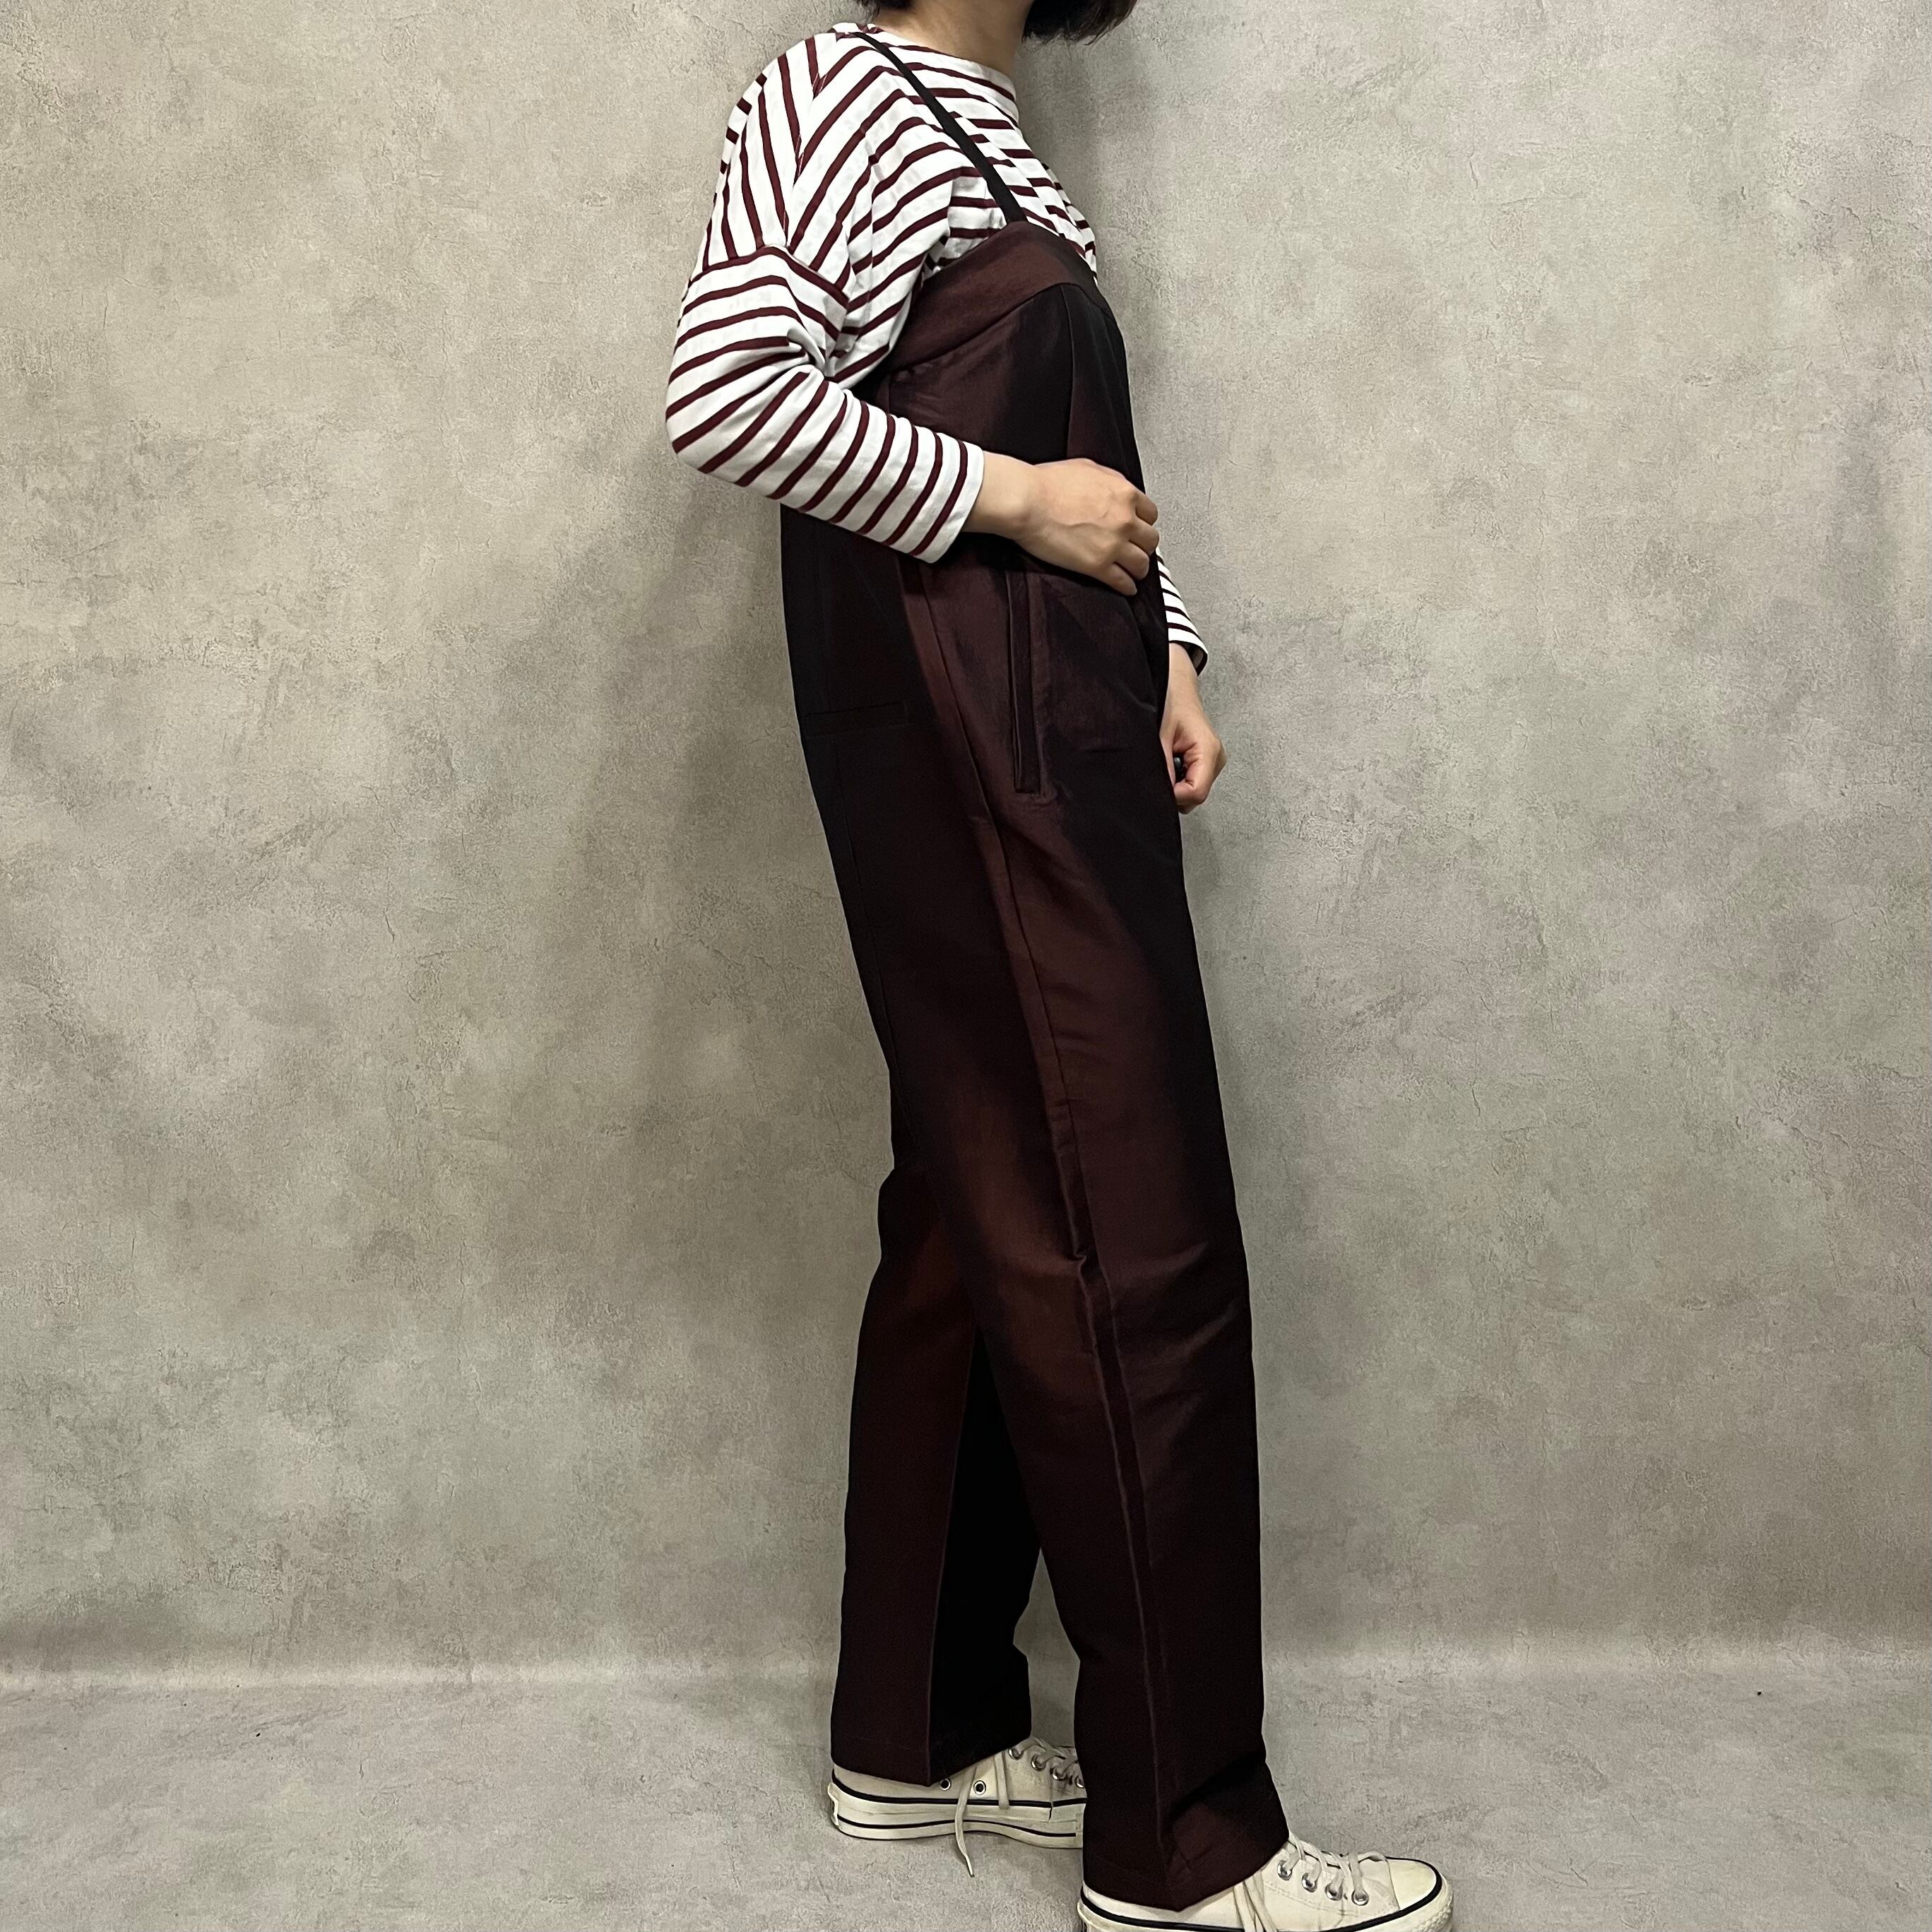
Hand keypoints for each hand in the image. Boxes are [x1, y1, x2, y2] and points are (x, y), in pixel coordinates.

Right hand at [965, 453, 1157, 594]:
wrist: (1028, 502)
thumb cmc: (1047, 484)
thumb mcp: (1087, 468)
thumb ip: (1109, 480)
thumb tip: (1115, 488)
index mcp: (1124, 494)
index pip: (1150, 514)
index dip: (1143, 523)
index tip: (1138, 529)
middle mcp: (1125, 519)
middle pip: (1150, 540)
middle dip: (1143, 546)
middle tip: (1137, 550)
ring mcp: (1113, 544)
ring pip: (1142, 564)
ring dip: (1138, 569)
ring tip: (1134, 573)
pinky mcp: (1098, 566)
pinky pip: (1123, 582)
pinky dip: (1127, 587)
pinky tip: (1125, 588)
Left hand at [1162, 644, 1224, 811]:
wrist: (1176, 686)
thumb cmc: (1170, 702)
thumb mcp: (1160, 736)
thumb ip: (1162, 766)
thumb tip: (1158, 793)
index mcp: (1208, 750)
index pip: (1196, 793)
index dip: (1174, 796)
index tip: (1157, 784)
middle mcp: (1216, 759)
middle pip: (1195, 796)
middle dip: (1174, 790)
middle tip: (1158, 768)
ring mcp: (1213, 762)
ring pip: (1192, 791)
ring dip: (1174, 783)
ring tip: (1165, 760)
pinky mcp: (1206, 762)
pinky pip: (1191, 781)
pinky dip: (1177, 777)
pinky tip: (1170, 760)